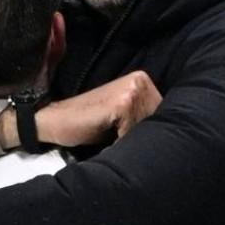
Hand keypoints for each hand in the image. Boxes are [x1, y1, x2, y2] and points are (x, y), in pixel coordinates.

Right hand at [0, 71, 161, 148]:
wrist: (54, 121)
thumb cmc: (87, 123)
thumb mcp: (122, 118)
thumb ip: (143, 118)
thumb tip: (171, 137)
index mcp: (142, 81)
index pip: (163, 115)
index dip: (149, 132)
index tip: (130, 138)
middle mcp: (140, 81)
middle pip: (158, 121)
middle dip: (141, 137)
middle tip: (116, 137)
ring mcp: (133, 90)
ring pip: (147, 129)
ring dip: (130, 141)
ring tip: (111, 138)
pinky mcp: (123, 103)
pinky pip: (134, 133)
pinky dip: (122, 143)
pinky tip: (107, 139)